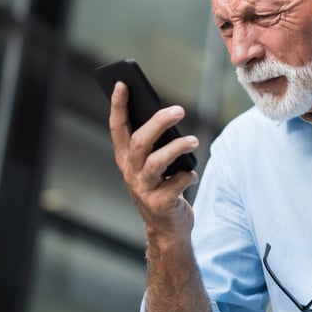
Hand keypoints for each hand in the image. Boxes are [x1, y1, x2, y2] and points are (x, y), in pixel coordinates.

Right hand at [108, 81, 199, 236]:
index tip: (122, 83)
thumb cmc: (162, 187)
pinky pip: (177, 182)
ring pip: (156, 162)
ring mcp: (143, 189)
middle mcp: (131, 172)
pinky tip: (192, 174)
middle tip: (179, 110)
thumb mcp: (153, 164)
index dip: (118, 105)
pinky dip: (188, 175)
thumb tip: (169, 114)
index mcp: (125, 158)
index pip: (117, 127)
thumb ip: (156, 143)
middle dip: (158, 122)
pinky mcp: (160, 203)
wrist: (167, 228)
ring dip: (177, 148)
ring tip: (193, 141)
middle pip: (140, 141)